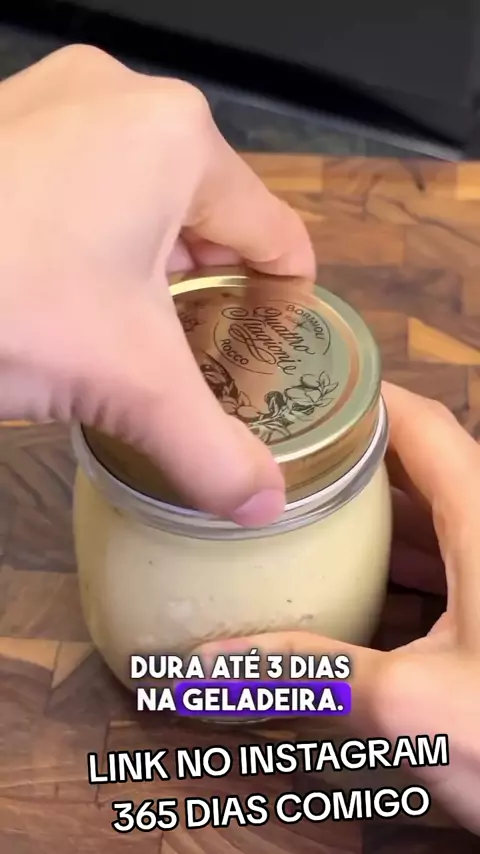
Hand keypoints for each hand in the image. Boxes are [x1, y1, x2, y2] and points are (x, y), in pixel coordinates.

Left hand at [0, 45, 314, 525]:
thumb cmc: (13, 304)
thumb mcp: (126, 383)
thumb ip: (210, 448)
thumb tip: (268, 509)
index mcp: (179, 140)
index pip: (275, 236)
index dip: (282, 305)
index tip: (263, 354)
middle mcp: (125, 98)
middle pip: (211, 217)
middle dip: (207, 291)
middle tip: (191, 354)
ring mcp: (56, 98)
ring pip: (147, 196)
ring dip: (150, 265)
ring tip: (129, 329)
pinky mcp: (5, 118)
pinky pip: (88, 179)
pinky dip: (96, 234)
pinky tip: (70, 287)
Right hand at [197, 383, 479, 832]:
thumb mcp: (411, 704)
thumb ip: (309, 675)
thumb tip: (211, 664)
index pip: (421, 424)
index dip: (363, 398)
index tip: (301, 391)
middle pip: (418, 467)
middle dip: (349, 457)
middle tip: (280, 457)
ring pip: (430, 516)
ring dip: (371, 510)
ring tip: (302, 508)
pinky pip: (443, 559)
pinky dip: (396, 557)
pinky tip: (354, 579)